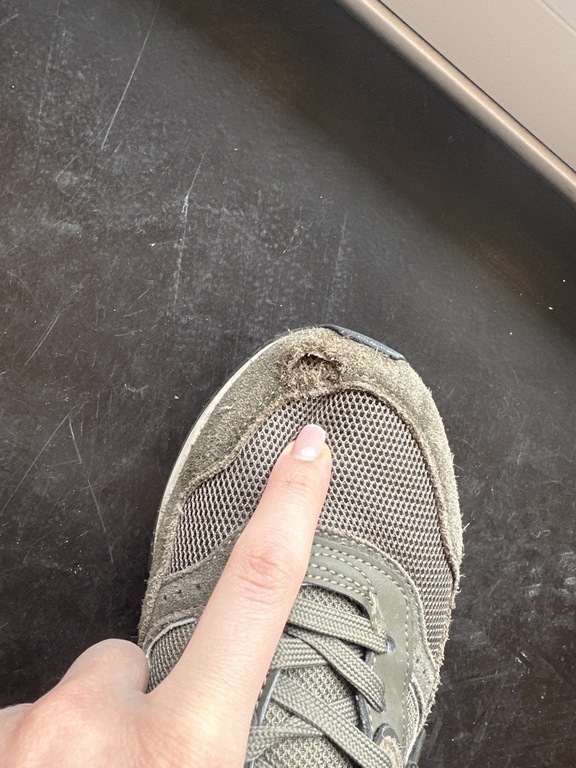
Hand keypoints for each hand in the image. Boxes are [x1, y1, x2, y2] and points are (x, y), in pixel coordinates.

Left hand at [0, 425, 331, 767]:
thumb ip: (215, 741)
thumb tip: (211, 720)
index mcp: (187, 749)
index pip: (255, 591)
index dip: (288, 506)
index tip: (307, 449)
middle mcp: (99, 732)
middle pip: (123, 657)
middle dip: (130, 693)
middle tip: (134, 763)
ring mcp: (27, 735)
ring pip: (69, 700)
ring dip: (78, 742)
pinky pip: (19, 727)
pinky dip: (34, 757)